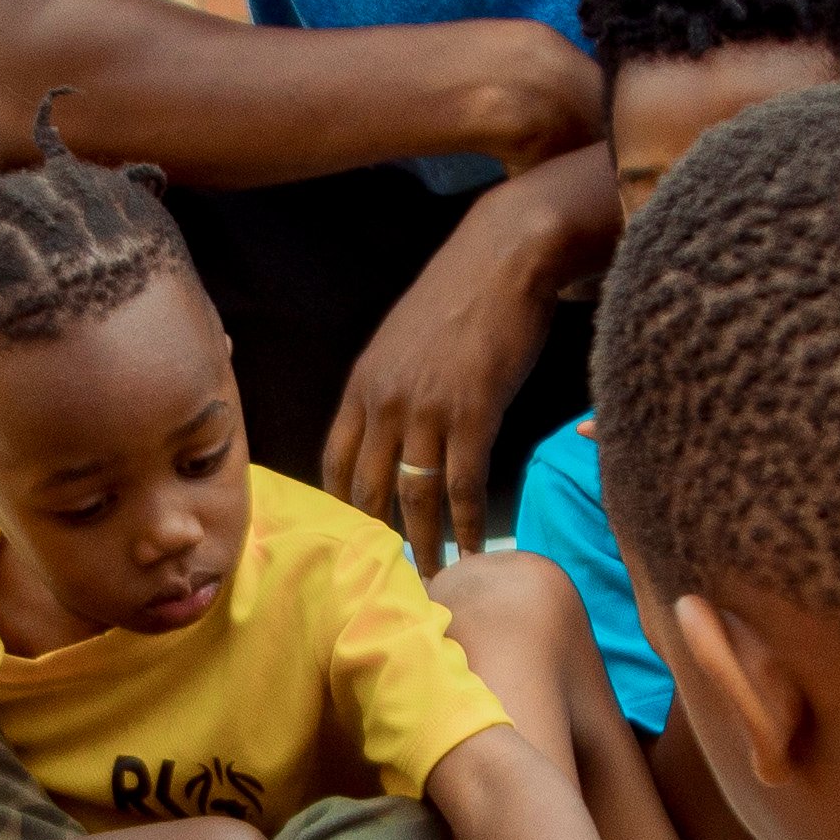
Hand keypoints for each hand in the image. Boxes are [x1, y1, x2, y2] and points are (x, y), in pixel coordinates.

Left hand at [323, 216, 555, 565]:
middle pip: (368, 489)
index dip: (339, 508)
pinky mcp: (473, 413)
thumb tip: (388, 427)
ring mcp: (428, 409)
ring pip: (415, 496)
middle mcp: (385, 402)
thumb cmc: (459, 297)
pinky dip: (468, 524)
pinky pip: (464, 485)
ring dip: (422, 545)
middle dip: (372, 540)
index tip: (345, 542)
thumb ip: (388, 387)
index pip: (335, 463)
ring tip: (429, 581)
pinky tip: (474, 551)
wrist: (504, 258)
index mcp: (363, 385)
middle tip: (380, 580)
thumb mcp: (401, 341)